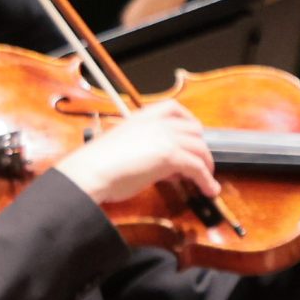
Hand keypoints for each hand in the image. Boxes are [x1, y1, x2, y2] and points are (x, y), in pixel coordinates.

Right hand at [54, 98, 220, 213]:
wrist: (90, 171)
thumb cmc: (98, 163)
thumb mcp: (126, 146)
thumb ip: (147, 149)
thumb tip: (166, 167)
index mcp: (143, 116)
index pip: (175, 109)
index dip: (189, 123)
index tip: (193, 136)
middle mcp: (158, 122)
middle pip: (194, 131)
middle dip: (199, 149)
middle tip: (199, 165)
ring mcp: (166, 137)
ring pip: (200, 149)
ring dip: (207, 166)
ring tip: (208, 181)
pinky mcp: (171, 156)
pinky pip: (198, 168)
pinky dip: (207, 180)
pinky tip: (209, 190)